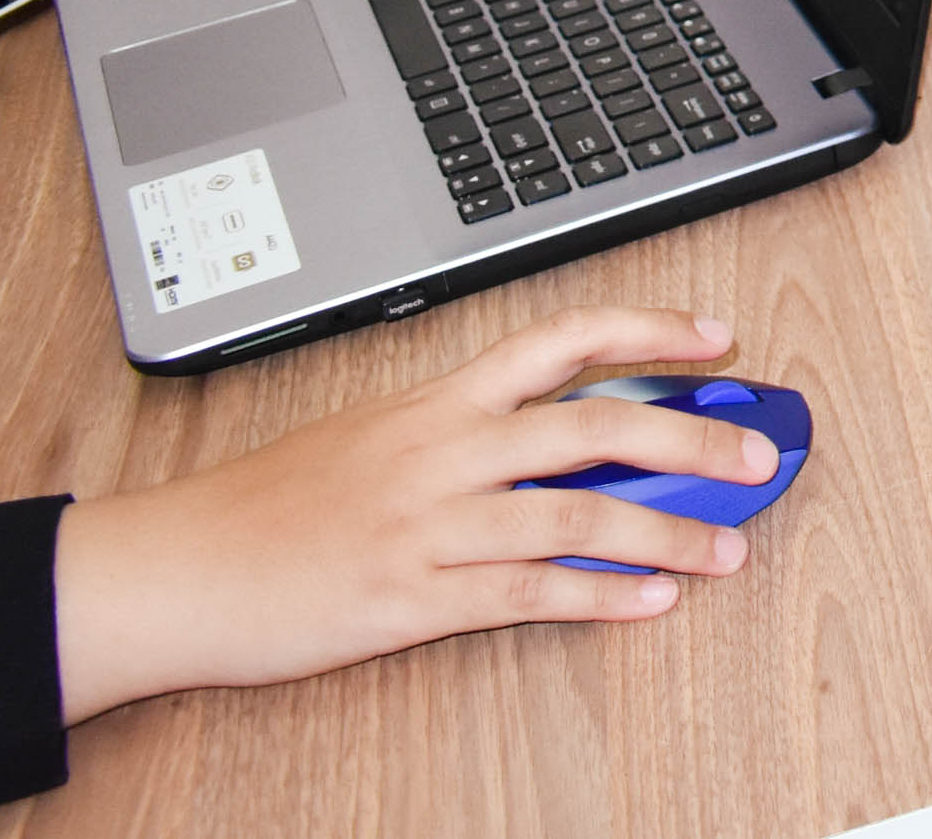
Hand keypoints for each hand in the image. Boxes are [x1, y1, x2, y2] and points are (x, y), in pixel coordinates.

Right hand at [52, 306, 773, 721]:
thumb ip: (461, 430)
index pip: (562, 340)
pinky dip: (601, 597)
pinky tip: (652, 600)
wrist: (176, 568)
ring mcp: (431, 525)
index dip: (649, 332)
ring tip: (727, 549)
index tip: (717, 336)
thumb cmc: (267, 505)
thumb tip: (554, 434)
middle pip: (595, 425)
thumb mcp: (370, 436)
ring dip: (667, 533)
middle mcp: (444, 452)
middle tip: (756, 454)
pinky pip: (528, 594)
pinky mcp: (412, 599)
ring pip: (576, 515)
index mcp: (437, 401)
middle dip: (691, 436)